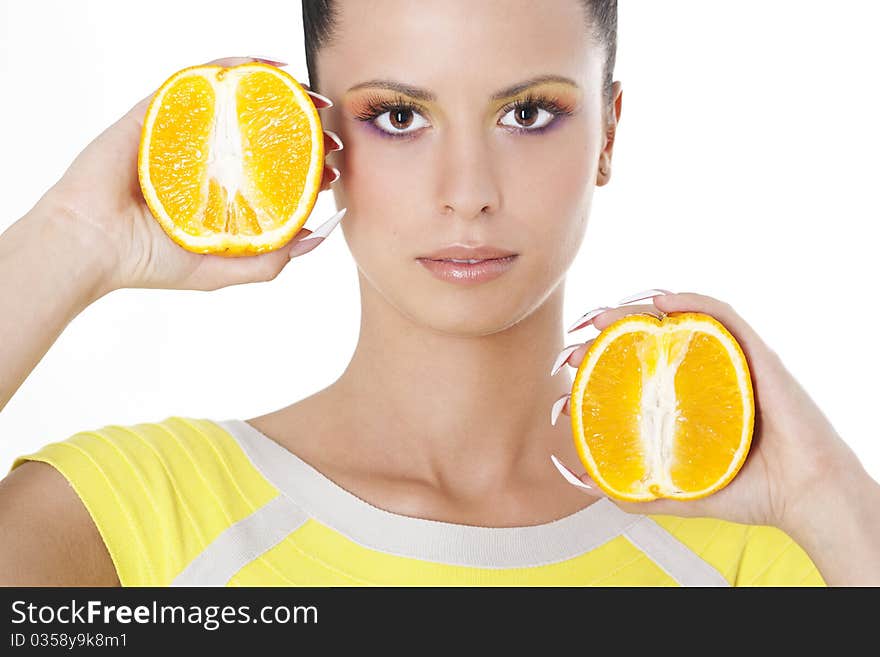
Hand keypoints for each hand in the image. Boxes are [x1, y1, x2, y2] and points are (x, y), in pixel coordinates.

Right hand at [36, 56, 343, 293]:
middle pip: (261, 131)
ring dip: (276, 92)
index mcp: (221, 192)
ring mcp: (183, 132)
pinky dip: (234, 67)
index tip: (336, 165)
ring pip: (236, 101)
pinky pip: (200, 80)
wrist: (93, 246)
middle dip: (301, 127)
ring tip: (308, 95)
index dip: (310, 164)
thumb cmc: (152, 262)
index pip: (274, 171)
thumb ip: (273, 258)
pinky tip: (267, 66)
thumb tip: (321, 234)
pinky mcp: (159, 110)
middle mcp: (206, 159)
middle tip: (330, 129)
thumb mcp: (225, 269)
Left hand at [552, 289, 867, 531]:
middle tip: (579, 340)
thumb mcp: (680, 493)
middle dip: (611, 331)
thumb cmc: (753, 493)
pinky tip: (662, 302)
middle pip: (654, 338)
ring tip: (604, 317)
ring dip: (640, 310)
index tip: (573, 364)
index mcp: (691, 399)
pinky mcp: (759, 355)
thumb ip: (637, 490)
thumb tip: (588, 482)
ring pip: (683, 320)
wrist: (805, 498)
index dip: (604, 357)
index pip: (642, 366)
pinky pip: (724, 317)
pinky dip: (693, 302)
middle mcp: (710, 373)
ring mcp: (733, 361)